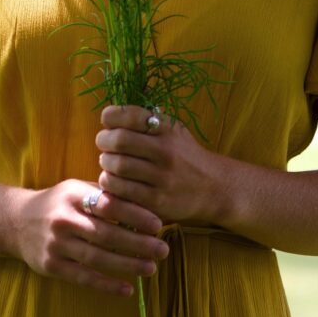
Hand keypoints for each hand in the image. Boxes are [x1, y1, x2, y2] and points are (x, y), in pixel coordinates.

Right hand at [12, 178, 168, 296]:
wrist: (15, 222)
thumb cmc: (57, 204)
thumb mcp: (75, 189)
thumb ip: (103, 196)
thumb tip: (143, 207)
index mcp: (73, 194)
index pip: (109, 204)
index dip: (135, 215)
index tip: (158, 224)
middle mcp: (64, 218)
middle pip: (107, 234)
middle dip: (138, 243)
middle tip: (162, 249)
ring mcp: (56, 244)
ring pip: (98, 258)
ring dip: (128, 265)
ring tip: (151, 268)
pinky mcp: (51, 266)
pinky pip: (84, 278)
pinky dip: (107, 285)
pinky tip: (127, 289)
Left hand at [96, 105, 220, 224]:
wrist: (214, 188)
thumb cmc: (185, 155)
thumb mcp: (174, 131)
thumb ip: (146, 121)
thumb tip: (109, 116)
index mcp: (168, 129)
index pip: (130, 114)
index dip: (111, 116)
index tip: (107, 121)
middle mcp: (166, 151)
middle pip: (119, 141)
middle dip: (103, 140)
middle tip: (104, 144)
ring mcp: (162, 178)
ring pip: (117, 167)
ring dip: (105, 164)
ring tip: (109, 163)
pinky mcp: (157, 202)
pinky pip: (122, 192)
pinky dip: (110, 185)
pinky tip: (115, 181)